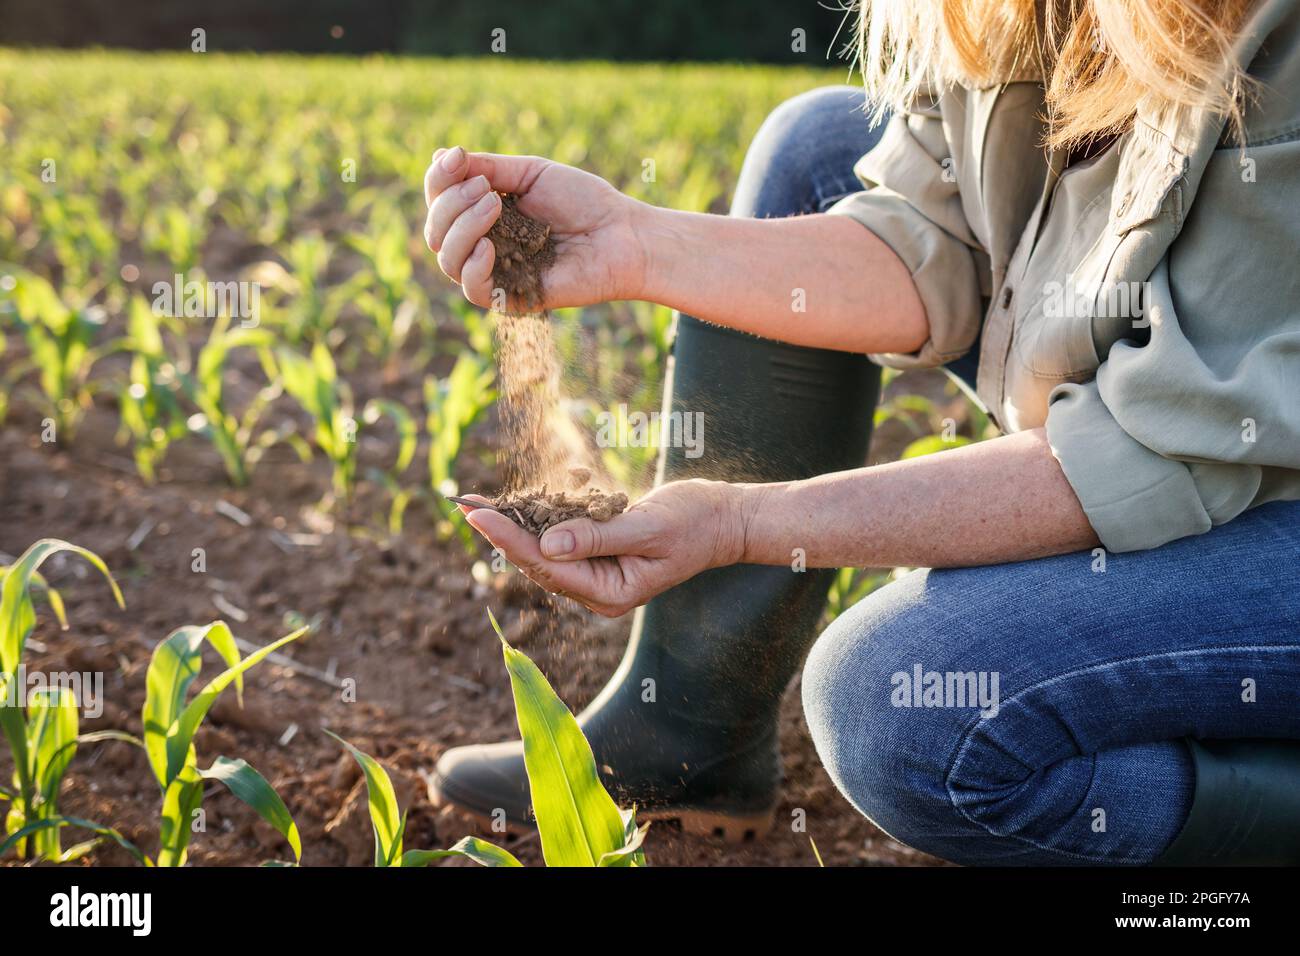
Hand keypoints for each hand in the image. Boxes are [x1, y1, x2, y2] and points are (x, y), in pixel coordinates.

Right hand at [422, 146, 647, 310]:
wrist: (622, 234)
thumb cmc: (584, 202)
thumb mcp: (533, 173)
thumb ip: (490, 168)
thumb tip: (440, 155)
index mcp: (483, 212)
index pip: (439, 200)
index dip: (437, 180)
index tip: (455, 158)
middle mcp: (483, 243)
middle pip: (435, 230)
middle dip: (451, 204)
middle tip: (486, 189)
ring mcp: (495, 271)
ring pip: (447, 259)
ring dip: (461, 228)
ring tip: (492, 205)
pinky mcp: (511, 297)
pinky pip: (472, 289)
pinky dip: (472, 265)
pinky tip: (490, 246)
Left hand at [455, 480, 749, 616]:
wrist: (724, 519)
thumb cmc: (694, 523)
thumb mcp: (648, 528)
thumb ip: (598, 537)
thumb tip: (547, 543)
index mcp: (611, 593)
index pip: (548, 564)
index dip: (509, 538)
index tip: (478, 515)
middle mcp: (599, 589)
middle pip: (539, 561)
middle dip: (501, 531)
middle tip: (463, 505)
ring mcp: (599, 573)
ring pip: (545, 549)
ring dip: (514, 524)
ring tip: (477, 504)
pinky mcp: (601, 554)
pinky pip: (561, 538)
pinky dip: (538, 518)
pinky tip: (514, 504)